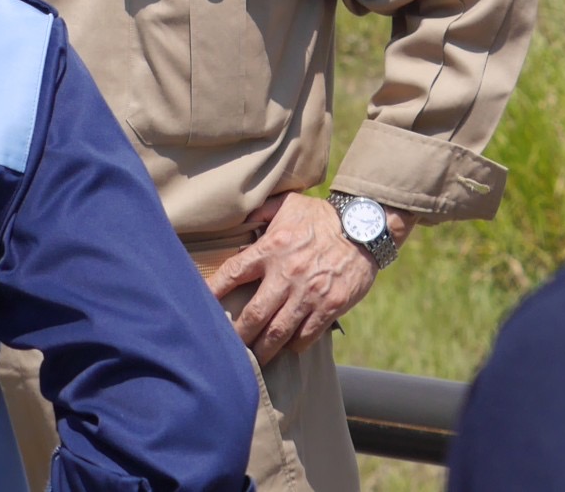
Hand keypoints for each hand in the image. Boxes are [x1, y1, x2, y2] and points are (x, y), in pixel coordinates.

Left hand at [205, 192, 411, 364]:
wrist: (366, 228)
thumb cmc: (323, 216)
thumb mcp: (290, 204)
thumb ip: (263, 212)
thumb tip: (241, 216)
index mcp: (272, 248)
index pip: (233, 273)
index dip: (213, 292)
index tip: (199, 307)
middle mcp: (286, 274)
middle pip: (253, 315)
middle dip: (237, 336)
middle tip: (227, 349)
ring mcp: (309, 294)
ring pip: (278, 333)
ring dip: (263, 350)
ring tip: (254, 360)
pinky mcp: (330, 307)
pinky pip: (306, 336)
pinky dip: (295, 345)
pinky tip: (288, 346)